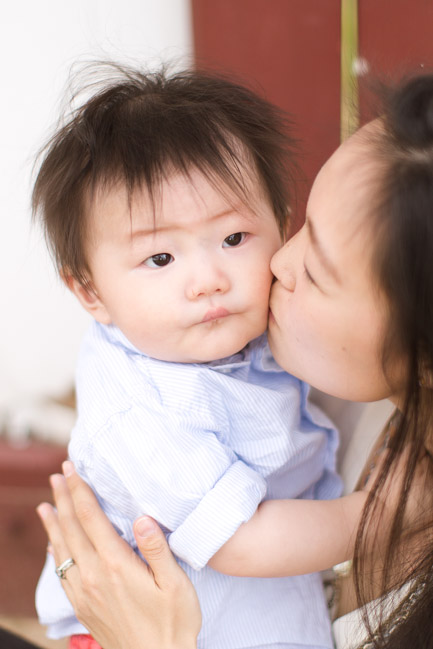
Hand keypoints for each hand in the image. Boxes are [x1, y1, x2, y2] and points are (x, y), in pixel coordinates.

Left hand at [37, 462, 200, 648]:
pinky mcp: (83, 606)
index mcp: (116, 565)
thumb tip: (142, 518)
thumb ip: (157, 550)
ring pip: (62, 549)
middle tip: (57, 475)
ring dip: (53, 522)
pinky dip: (54, 552)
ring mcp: (85, 592)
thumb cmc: (173, 622)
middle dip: (63, 498)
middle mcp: (94, 576)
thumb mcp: (176, 584)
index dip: (80, 491)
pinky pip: (62, 573)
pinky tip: (52, 545)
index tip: (72, 469)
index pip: (90, 518)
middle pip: (71, 528)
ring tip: (46, 503)